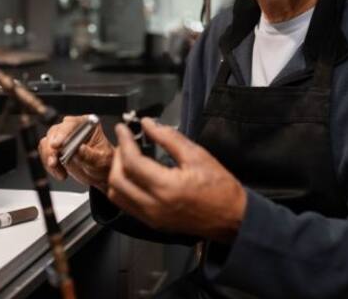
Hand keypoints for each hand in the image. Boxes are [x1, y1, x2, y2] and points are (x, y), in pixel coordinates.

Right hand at [38, 115, 113, 190]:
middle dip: (51, 148)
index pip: (72, 124)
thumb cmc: (104, 163)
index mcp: (88, 124)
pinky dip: (48, 164)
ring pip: (46, 142)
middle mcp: (74, 128)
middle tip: (53, 162)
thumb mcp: (100, 161)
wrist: (100, 174)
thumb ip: (89, 156)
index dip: (62, 133)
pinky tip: (59, 172)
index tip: (57, 145)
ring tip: (59, 171)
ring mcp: (63, 137)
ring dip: (48, 158)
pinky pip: (44, 153)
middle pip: (55, 132)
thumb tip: (79, 149)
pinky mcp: (55, 148)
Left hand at [107, 118, 245, 243]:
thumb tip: (148, 124)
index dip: (124, 141)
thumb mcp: (197, 155)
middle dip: (116, 157)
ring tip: (126, 157)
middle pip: (117, 180)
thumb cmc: (219, 186)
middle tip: (125, 142)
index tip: (122, 127)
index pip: (131, 162)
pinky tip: (132, 175)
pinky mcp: (152, 224)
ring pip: (116, 195)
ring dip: (116, 173)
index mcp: (165, 187)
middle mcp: (152, 206)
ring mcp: (150, 218)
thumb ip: (169, 138)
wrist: (232, 219)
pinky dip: (122, 188)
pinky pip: (126, 205)